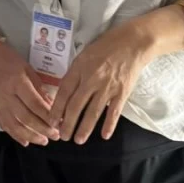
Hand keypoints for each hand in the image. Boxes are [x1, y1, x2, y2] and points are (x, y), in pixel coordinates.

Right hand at [0, 26, 59, 147]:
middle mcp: (6, 95)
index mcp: (17, 82)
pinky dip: (15, 135)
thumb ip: (38, 88)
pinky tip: (26, 142)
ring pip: (15, 125)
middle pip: (26, 117)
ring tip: (44, 141)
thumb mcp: (27, 68)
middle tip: (56, 136)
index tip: (61, 124)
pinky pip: (4, 125)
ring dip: (31, 136)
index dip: (48, 116)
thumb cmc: (8, 58)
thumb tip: (51, 106)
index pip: (35, 104)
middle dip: (43, 129)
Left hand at [51, 21, 151, 143]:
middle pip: (76, 106)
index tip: (52, 121)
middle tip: (63, 136)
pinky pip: (114, 112)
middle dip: (67, 124)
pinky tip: (104, 135)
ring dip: (84, 128)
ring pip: (93, 112)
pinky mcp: (122, 92)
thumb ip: (75, 74)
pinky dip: (109, 125)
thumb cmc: (106, 47)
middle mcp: (92, 79)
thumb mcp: (84, 55)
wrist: (132, 42)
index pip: (64, 92)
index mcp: (79, 68)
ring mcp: (107, 87)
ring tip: (78, 140)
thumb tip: (65, 94)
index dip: (56, 109)